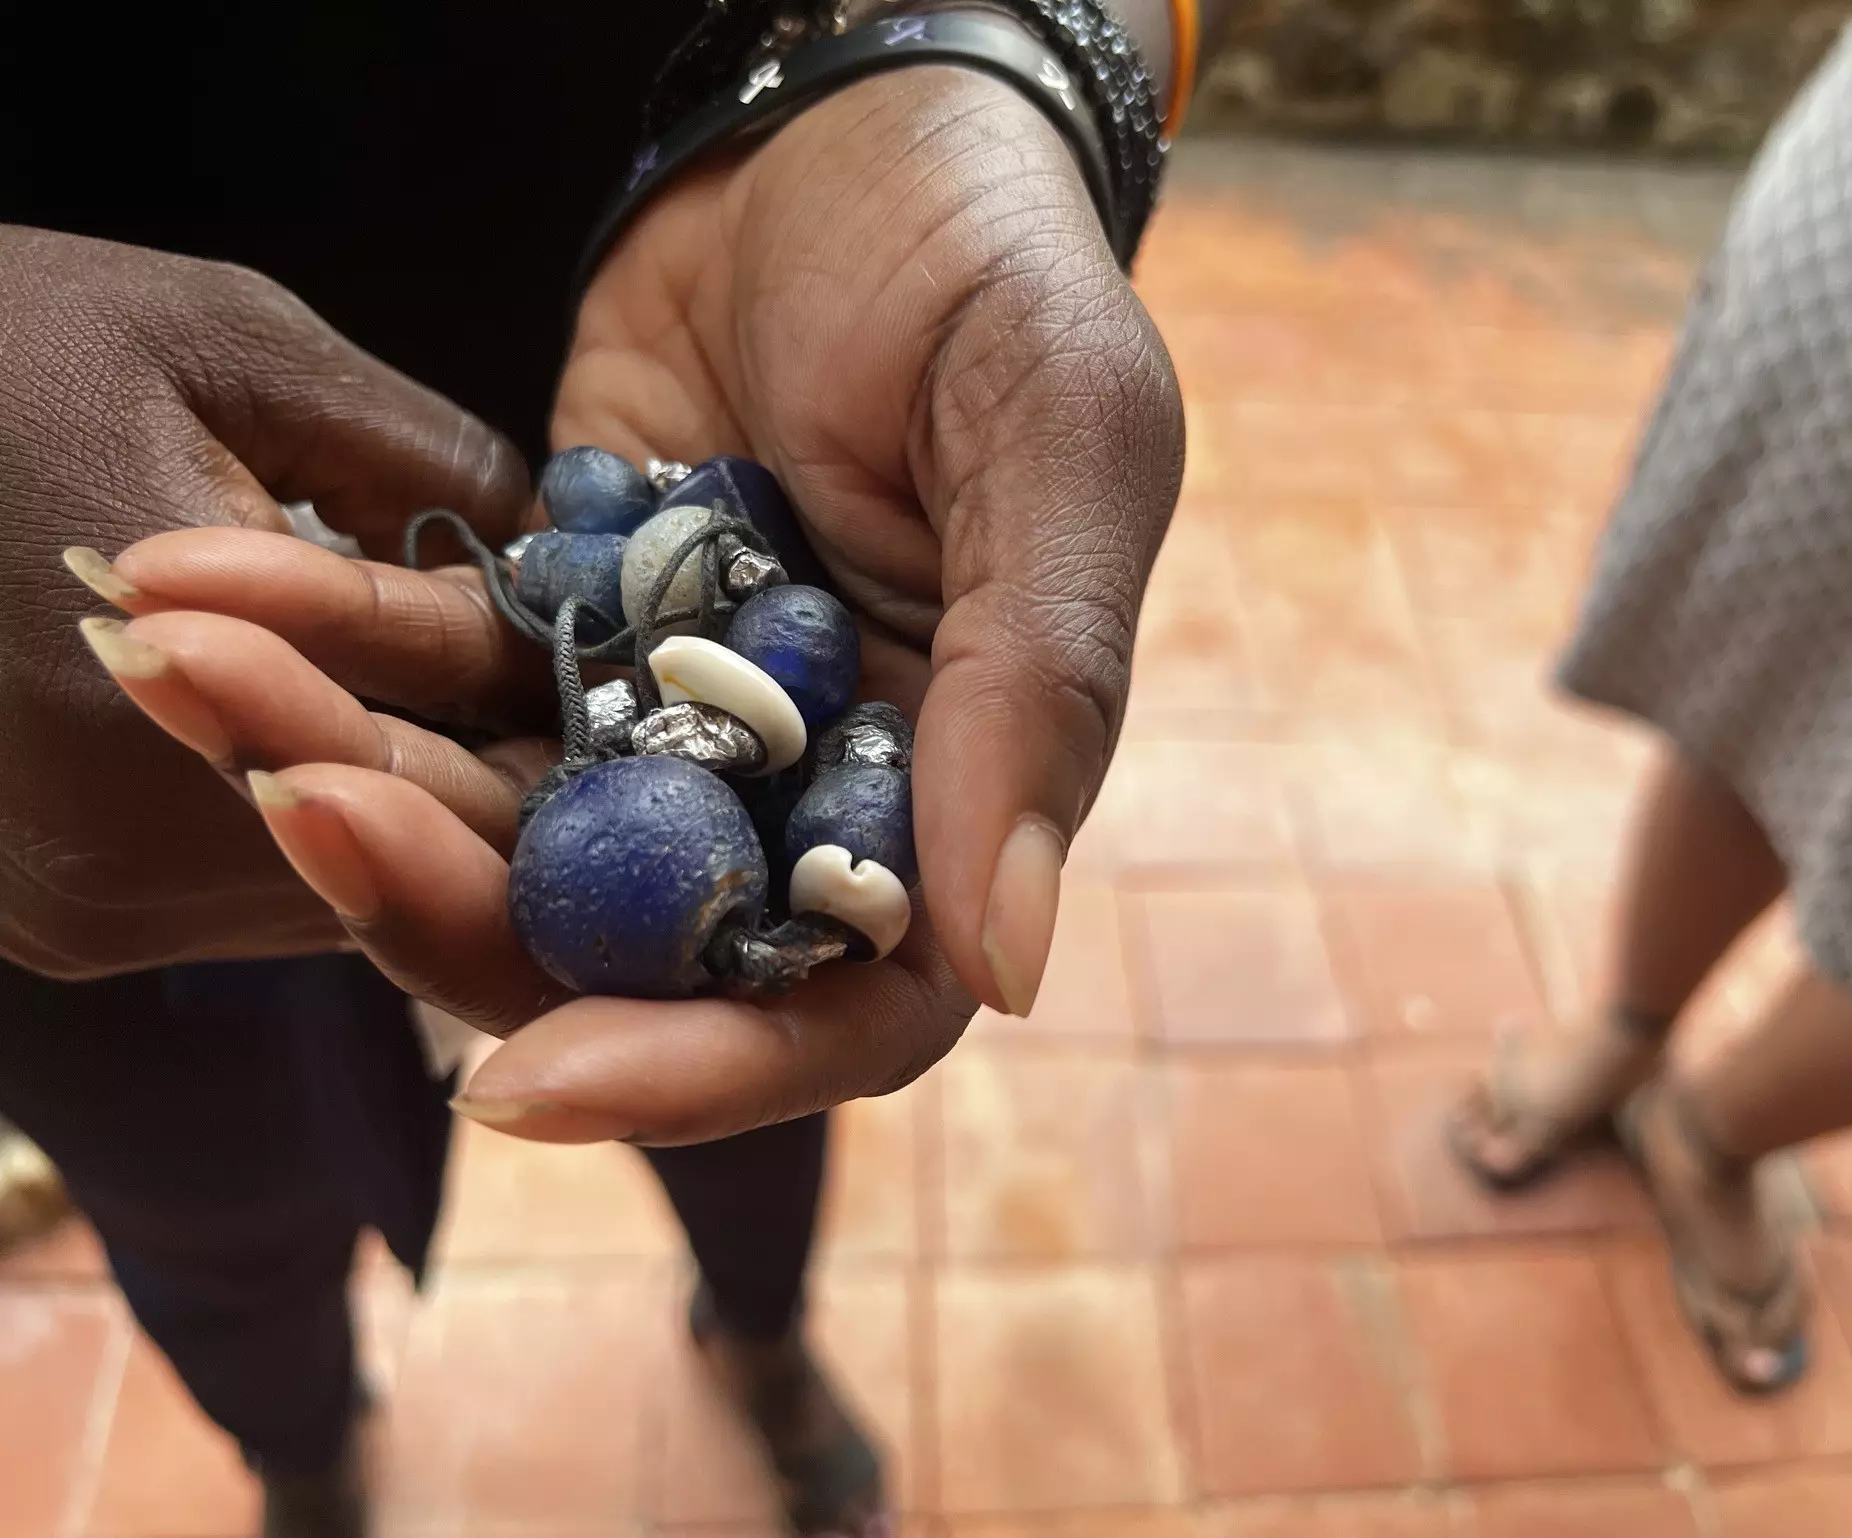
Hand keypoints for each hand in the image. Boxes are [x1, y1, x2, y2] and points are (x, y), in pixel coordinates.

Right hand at [0, 227, 528, 975]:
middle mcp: (122, 862)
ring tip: (448, 706)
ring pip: (327, 890)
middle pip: (402, 861)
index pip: (462, 773)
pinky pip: (241, 893)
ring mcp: (72, 912)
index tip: (613, 678)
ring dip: (400, 810)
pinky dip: (305, 823)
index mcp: (180, 703)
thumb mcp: (224, 342)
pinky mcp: (39, 922)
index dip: (560, 734)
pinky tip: (335, 730)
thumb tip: (550, 548)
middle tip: (554, 699)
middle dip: (488, 779)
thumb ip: (418, 455)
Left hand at [81, 65, 1183, 1142]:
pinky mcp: (557, 620)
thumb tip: (1006, 962)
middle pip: (624, 947)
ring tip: (197, 666)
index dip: (703, 1071)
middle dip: (449, 910)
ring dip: (340, 778)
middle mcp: (797, 789)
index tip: (532, 1080)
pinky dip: (318, 645)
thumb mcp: (1060, 445)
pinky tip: (211, 583)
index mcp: (944, 789)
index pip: (844, 1008)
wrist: (845, 127)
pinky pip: (431, 677)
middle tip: (300, 809)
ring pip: (498, 830)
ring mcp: (665, 715)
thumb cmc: (992, 272)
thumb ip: (1038, 687)